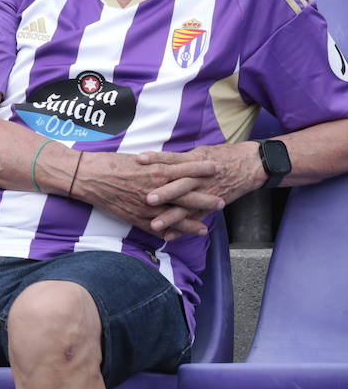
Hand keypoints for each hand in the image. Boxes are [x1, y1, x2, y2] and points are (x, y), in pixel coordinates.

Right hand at [73, 150, 222, 239]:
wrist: (87, 176)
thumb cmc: (109, 163)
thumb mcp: (136, 159)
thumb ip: (155, 165)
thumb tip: (169, 165)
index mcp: (155, 170)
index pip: (186, 169)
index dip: (202, 170)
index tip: (217, 168)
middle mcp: (155, 189)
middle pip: (186, 196)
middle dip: (205, 199)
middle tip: (222, 201)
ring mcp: (146, 205)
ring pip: (175, 216)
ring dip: (191, 221)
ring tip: (205, 227)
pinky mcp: (135, 216)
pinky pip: (157, 227)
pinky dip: (169, 233)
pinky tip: (179, 238)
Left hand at [137, 143, 264, 238]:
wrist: (250, 164)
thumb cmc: (221, 155)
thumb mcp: (199, 151)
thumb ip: (179, 158)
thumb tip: (154, 161)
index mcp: (194, 163)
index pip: (173, 160)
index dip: (157, 159)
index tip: (139, 160)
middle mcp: (199, 179)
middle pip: (180, 185)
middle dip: (165, 193)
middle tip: (147, 199)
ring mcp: (205, 194)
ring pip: (186, 206)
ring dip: (170, 217)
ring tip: (154, 225)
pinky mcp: (211, 205)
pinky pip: (195, 218)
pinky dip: (182, 229)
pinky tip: (168, 237)